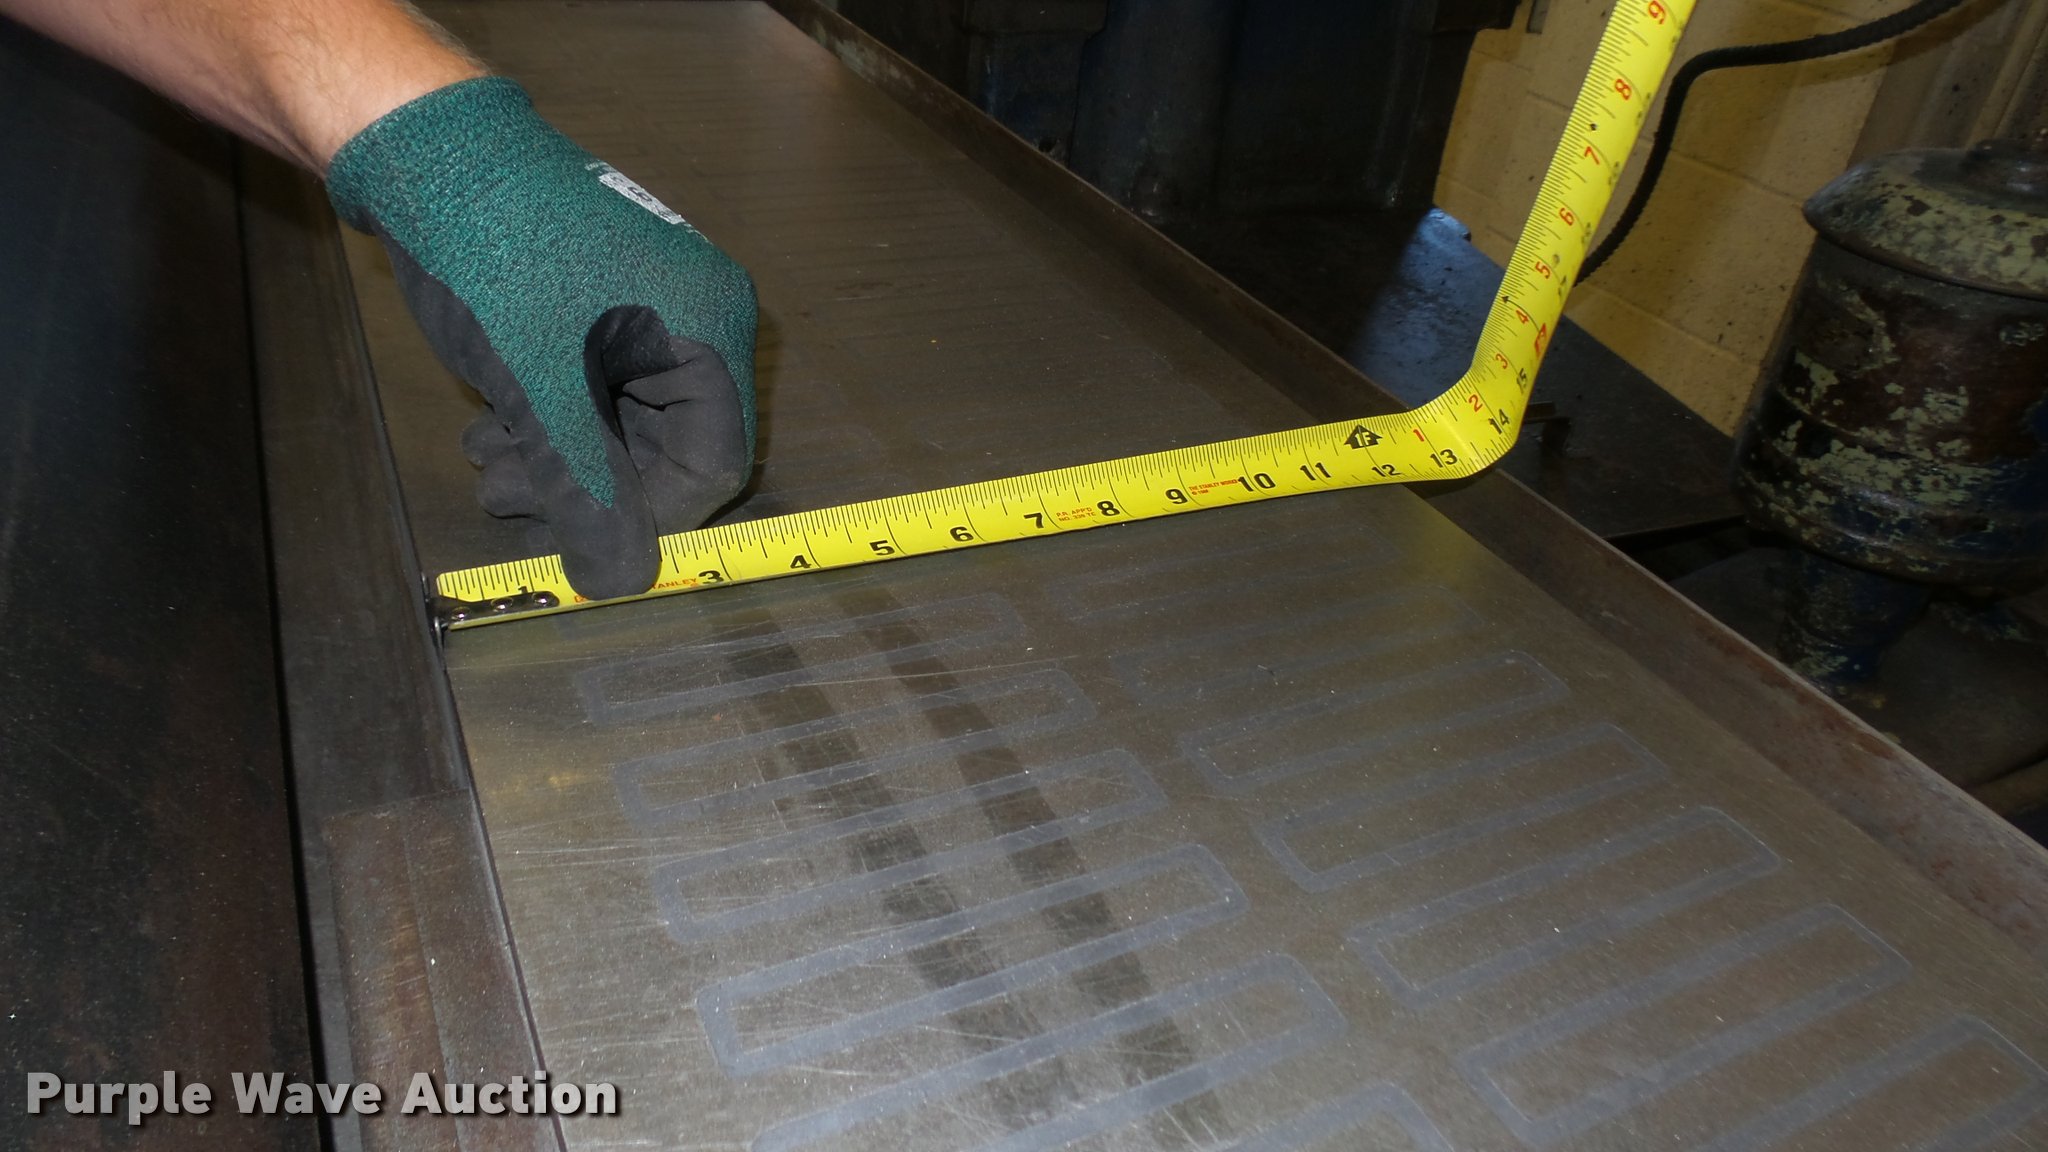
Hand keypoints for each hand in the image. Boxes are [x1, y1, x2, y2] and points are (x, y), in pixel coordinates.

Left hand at [327, 78, 755, 598]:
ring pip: (624, 419)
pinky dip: (551, 415)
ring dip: (558, 457)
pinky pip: (599, 383)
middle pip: (668, 445)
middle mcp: (697, 315)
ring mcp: (652, 303)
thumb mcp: (542, 394)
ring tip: (487, 461)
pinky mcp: (605, 297)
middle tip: (509, 499)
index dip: (650, 519)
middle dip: (588, 485)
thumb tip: (621, 581)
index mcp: (711, 330)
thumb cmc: (498, 261)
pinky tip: (494, 422)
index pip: (713, 463)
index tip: (583, 543)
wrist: (430, 152)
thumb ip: (589, 494)